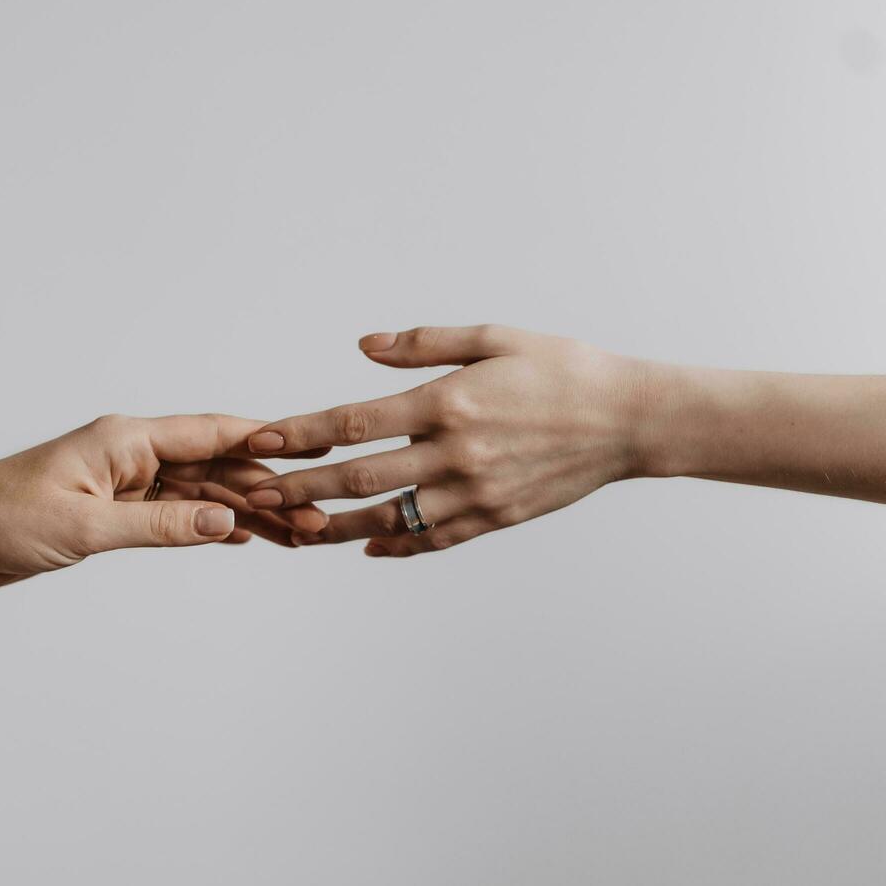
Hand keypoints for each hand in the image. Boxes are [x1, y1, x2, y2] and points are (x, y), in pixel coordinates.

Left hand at [0, 414, 327, 586]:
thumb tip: (227, 523)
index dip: (267, 441)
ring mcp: (125, 482)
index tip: (314, 449)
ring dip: (247, 512)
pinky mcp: (114, 511)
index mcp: (126, 439)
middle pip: (216, 466)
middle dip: (268, 489)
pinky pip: (177, 515)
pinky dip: (212, 526)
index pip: (212, 434)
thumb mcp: (85, 527)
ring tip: (297, 533)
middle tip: (316, 516)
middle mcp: (132, 454)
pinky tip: (247, 537)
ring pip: (201, 494)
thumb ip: (159, 526)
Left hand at [242, 326, 648, 556]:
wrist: (630, 420)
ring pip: (390, 517)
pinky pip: (435, 539)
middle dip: (301, 486)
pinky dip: (397, 546)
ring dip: (337, 526)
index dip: (302, 433)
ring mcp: (476, 492)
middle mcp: (456, 453)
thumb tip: (363, 347)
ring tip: (295, 530)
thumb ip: (423, 344)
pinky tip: (367, 548)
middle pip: (359, 476)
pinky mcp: (496, 518)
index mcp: (448, 402)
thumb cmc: (561, 369)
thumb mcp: (494, 337)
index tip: (262, 439)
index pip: (354, 421)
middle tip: (255, 493)